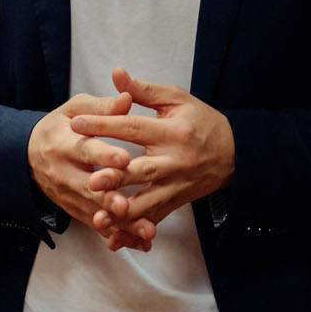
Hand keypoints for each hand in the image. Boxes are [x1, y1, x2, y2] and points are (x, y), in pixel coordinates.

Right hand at [27, 91, 153, 250]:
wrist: (29, 152)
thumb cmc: (60, 126)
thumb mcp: (75, 109)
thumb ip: (103, 107)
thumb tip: (127, 99)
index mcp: (64, 143)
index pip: (86, 149)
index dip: (104, 155)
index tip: (124, 159)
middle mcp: (64, 172)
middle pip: (89, 188)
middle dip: (110, 199)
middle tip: (129, 205)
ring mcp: (68, 195)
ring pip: (95, 212)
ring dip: (121, 223)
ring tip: (145, 230)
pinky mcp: (74, 209)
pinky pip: (96, 224)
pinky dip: (118, 234)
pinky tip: (140, 241)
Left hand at [70, 67, 234, 249]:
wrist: (234, 153)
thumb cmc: (201, 121)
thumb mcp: (177, 99)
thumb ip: (144, 90)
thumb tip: (116, 74)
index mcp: (171, 131)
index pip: (132, 127)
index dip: (103, 125)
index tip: (76, 124)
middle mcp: (174, 160)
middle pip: (141, 170)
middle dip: (115, 176)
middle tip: (91, 179)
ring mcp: (175, 184)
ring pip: (146, 201)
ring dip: (122, 209)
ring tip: (100, 212)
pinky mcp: (176, 201)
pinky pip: (153, 217)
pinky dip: (133, 228)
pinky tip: (114, 236)